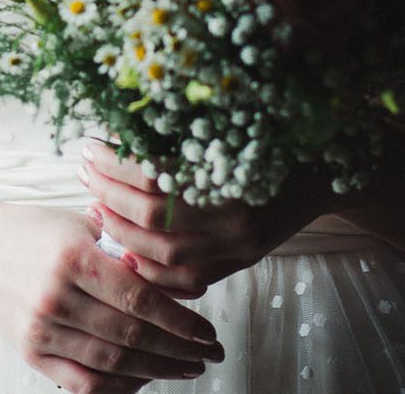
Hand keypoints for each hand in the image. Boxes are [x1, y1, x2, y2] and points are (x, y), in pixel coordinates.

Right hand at [0, 196, 224, 393]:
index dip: (179, 321)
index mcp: (72, 256)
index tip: (207, 331)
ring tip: (186, 367)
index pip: (139, 298)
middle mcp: (54, 295)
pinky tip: (144, 379)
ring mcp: (40, 328)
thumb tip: (189, 287)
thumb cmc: (39, 232)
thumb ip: (131, 253)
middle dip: (178, 349)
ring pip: (111, 362)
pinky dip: (118, 387)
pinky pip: (82, 382)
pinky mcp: (30, 352)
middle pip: (130, 335)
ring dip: (157, 370)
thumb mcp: (84, 226)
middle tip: (208, 353)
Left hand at [79, 141, 339, 296]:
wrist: (321, 170)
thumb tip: (118, 135)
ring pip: (163, 255)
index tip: (91, 146)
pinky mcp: (241, 262)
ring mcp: (238, 246)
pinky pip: (186, 279)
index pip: (152, 174)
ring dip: (121, 232)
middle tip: (84, 172)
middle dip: (109, 195)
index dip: (115, 164)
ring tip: (96, 205)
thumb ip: (178, 136)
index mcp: (227, 172)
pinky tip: (125, 249)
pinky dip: (150, 268)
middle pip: (151, 218)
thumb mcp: (226, 125)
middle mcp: (232, 216)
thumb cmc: (270, 135)